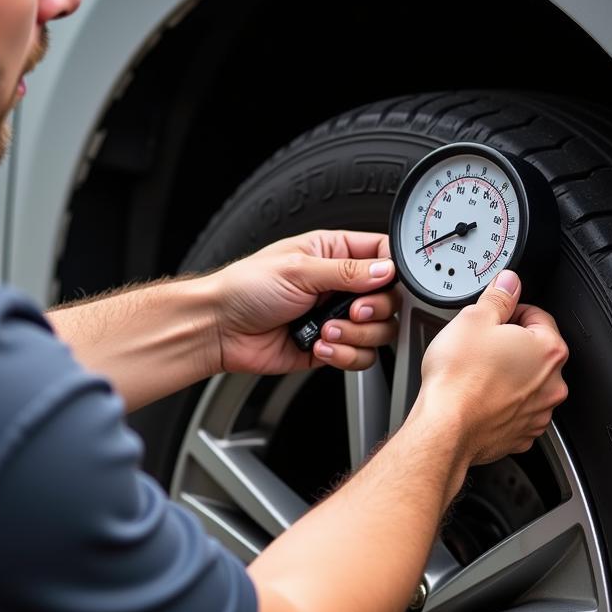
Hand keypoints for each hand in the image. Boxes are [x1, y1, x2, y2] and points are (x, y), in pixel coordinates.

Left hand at [208, 230, 400, 374]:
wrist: (219, 329)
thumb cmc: (246, 288)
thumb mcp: (298, 270)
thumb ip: (347, 271)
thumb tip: (385, 270)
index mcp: (333, 253)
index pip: (382, 255)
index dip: (391, 272)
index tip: (381, 284)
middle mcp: (339, 285)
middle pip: (389, 300)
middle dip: (373, 310)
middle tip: (351, 311)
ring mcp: (337, 317)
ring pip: (379, 332)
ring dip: (356, 336)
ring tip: (326, 330)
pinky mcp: (331, 346)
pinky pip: (360, 357)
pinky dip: (345, 355)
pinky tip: (320, 345)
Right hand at [414, 270, 568, 465]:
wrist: (445, 427)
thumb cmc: (459, 379)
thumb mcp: (474, 318)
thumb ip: (498, 296)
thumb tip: (509, 282)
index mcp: (548, 349)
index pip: (538, 315)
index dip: (512, 311)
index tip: (495, 316)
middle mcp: (552, 383)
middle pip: (535, 350)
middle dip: (510, 344)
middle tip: (480, 344)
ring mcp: (538, 412)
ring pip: (527, 382)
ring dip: (508, 374)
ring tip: (477, 372)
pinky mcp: (522, 434)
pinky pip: (516, 410)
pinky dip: (502, 402)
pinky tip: (479, 396)